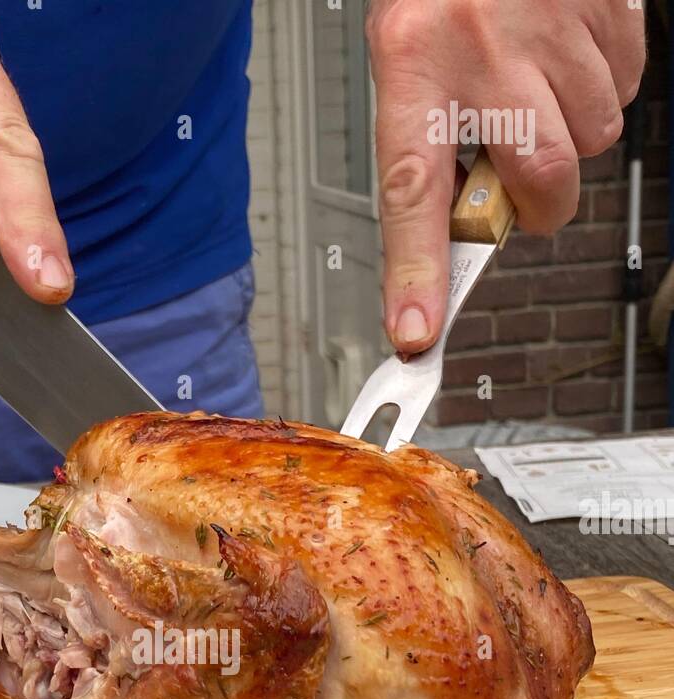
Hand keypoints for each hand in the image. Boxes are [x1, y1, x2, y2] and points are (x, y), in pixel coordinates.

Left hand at [367, 0, 644, 351]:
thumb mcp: (408, 60)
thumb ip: (433, 144)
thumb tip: (456, 233)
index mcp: (413, 63)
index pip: (411, 192)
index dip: (416, 272)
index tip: (417, 331)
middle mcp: (482, 46)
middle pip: (543, 180)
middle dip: (539, 200)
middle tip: (520, 178)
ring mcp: (551, 24)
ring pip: (592, 138)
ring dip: (571, 133)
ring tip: (537, 88)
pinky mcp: (606, 8)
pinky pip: (624, 89)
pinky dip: (600, 88)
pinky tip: (567, 55)